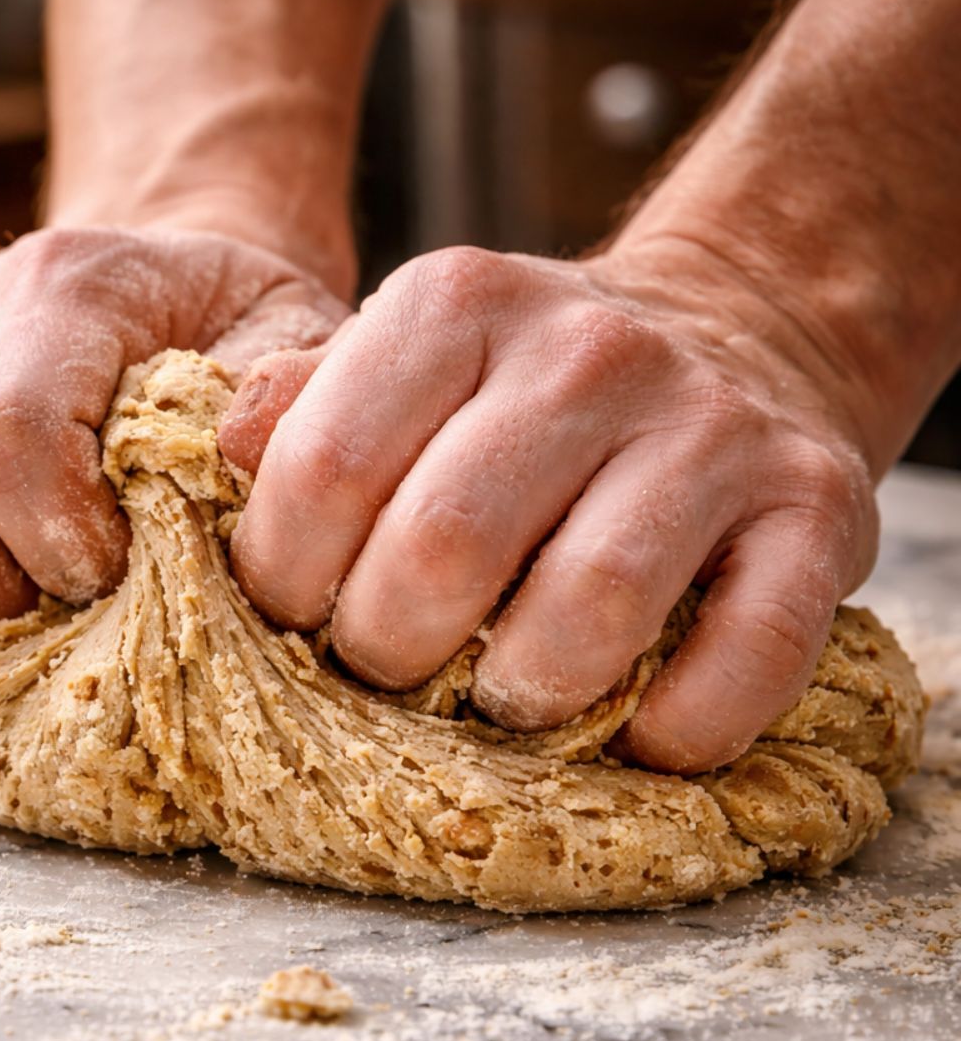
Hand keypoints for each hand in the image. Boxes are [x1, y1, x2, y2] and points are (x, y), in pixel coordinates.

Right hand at [0, 226, 345, 654]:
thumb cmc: (235, 338)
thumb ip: (291, 397)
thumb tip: (239, 456)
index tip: (121, 576)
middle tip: (62, 610)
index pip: (7, 436)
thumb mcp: (301, 343)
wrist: (163, 290)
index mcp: (66, 285)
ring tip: (5, 614)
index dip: (61, 542)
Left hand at [220, 245, 879, 772]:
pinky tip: (639, 735)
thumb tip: (224, 454)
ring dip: (525, 699)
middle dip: (389, 654)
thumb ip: (310, 401)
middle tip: (394, 670)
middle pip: (441, 550)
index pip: (324, 466)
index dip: (285, 577)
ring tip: (506, 701)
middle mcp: (587, 352)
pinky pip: (749, 651)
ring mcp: (712, 427)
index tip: (297, 617)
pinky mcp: (816, 506)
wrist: (734, 339)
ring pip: (589, 609)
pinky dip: (681, 727)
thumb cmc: (531, 391)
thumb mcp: (411, 355)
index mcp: (458, 304)